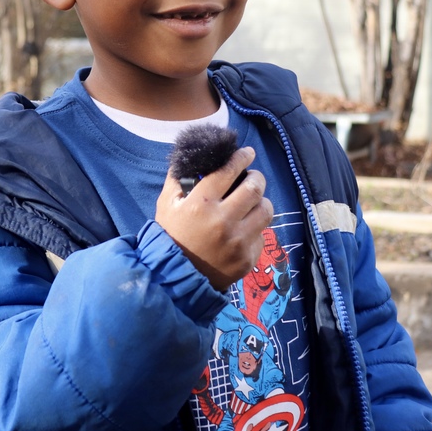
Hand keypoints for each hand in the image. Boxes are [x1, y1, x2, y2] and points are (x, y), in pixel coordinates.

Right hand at [155, 146, 273, 291]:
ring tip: (253, 202)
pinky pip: (261, 235)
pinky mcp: (247, 258)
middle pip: (255, 187)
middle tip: (253, 177)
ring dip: (261, 202)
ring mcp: (238, 241)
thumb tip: (193, 158)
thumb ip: (178, 179)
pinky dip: (254, 228)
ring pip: (266, 210)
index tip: (247, 153)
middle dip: (257, 177)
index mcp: (201, 204)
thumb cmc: (171, 236)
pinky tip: (244, 229)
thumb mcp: (166, 204)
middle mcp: (223, 221)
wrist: (175, 277)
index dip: (242, 157)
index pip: (229, 171)